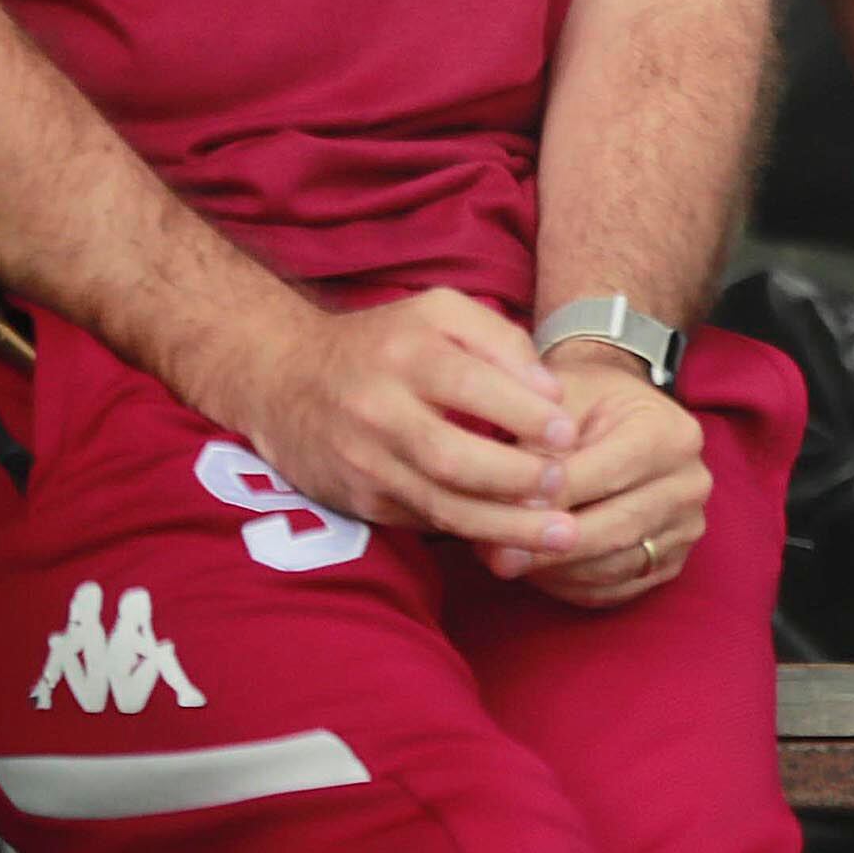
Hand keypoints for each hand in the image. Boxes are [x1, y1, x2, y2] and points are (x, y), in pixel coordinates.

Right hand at [228, 290, 580, 561]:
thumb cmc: (387, 342)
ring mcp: (364, 461)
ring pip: (439, 503)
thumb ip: (501, 340)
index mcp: (406, 354)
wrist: (285, 379)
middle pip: (452, 458)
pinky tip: (514, 538)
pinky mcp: (358, 500)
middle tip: (563, 484)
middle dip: (516, 478)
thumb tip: (551, 392)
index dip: (523, 414)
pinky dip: (471, 532)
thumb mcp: (441, 313)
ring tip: (559, 534)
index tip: (568, 433)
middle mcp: (378, 411)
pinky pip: (422, 521)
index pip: (470, 387)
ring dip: (504, 525)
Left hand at [495, 348, 708, 607]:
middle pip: (614, 528)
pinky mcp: (670, 561)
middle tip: (494, 555)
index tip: (497, 512)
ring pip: (611, 566)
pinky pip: (613, 589)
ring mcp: (686, 527)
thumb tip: (514, 505)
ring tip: (504, 558)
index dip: (550, 498)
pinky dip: (567, 586)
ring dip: (552, 570)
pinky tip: (534, 569)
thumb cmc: (584, 402)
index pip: (606, 475)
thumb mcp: (562, 398)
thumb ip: (540, 444)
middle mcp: (692, 483)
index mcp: (673, 435)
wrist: (619, 416)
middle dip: (548, 546)